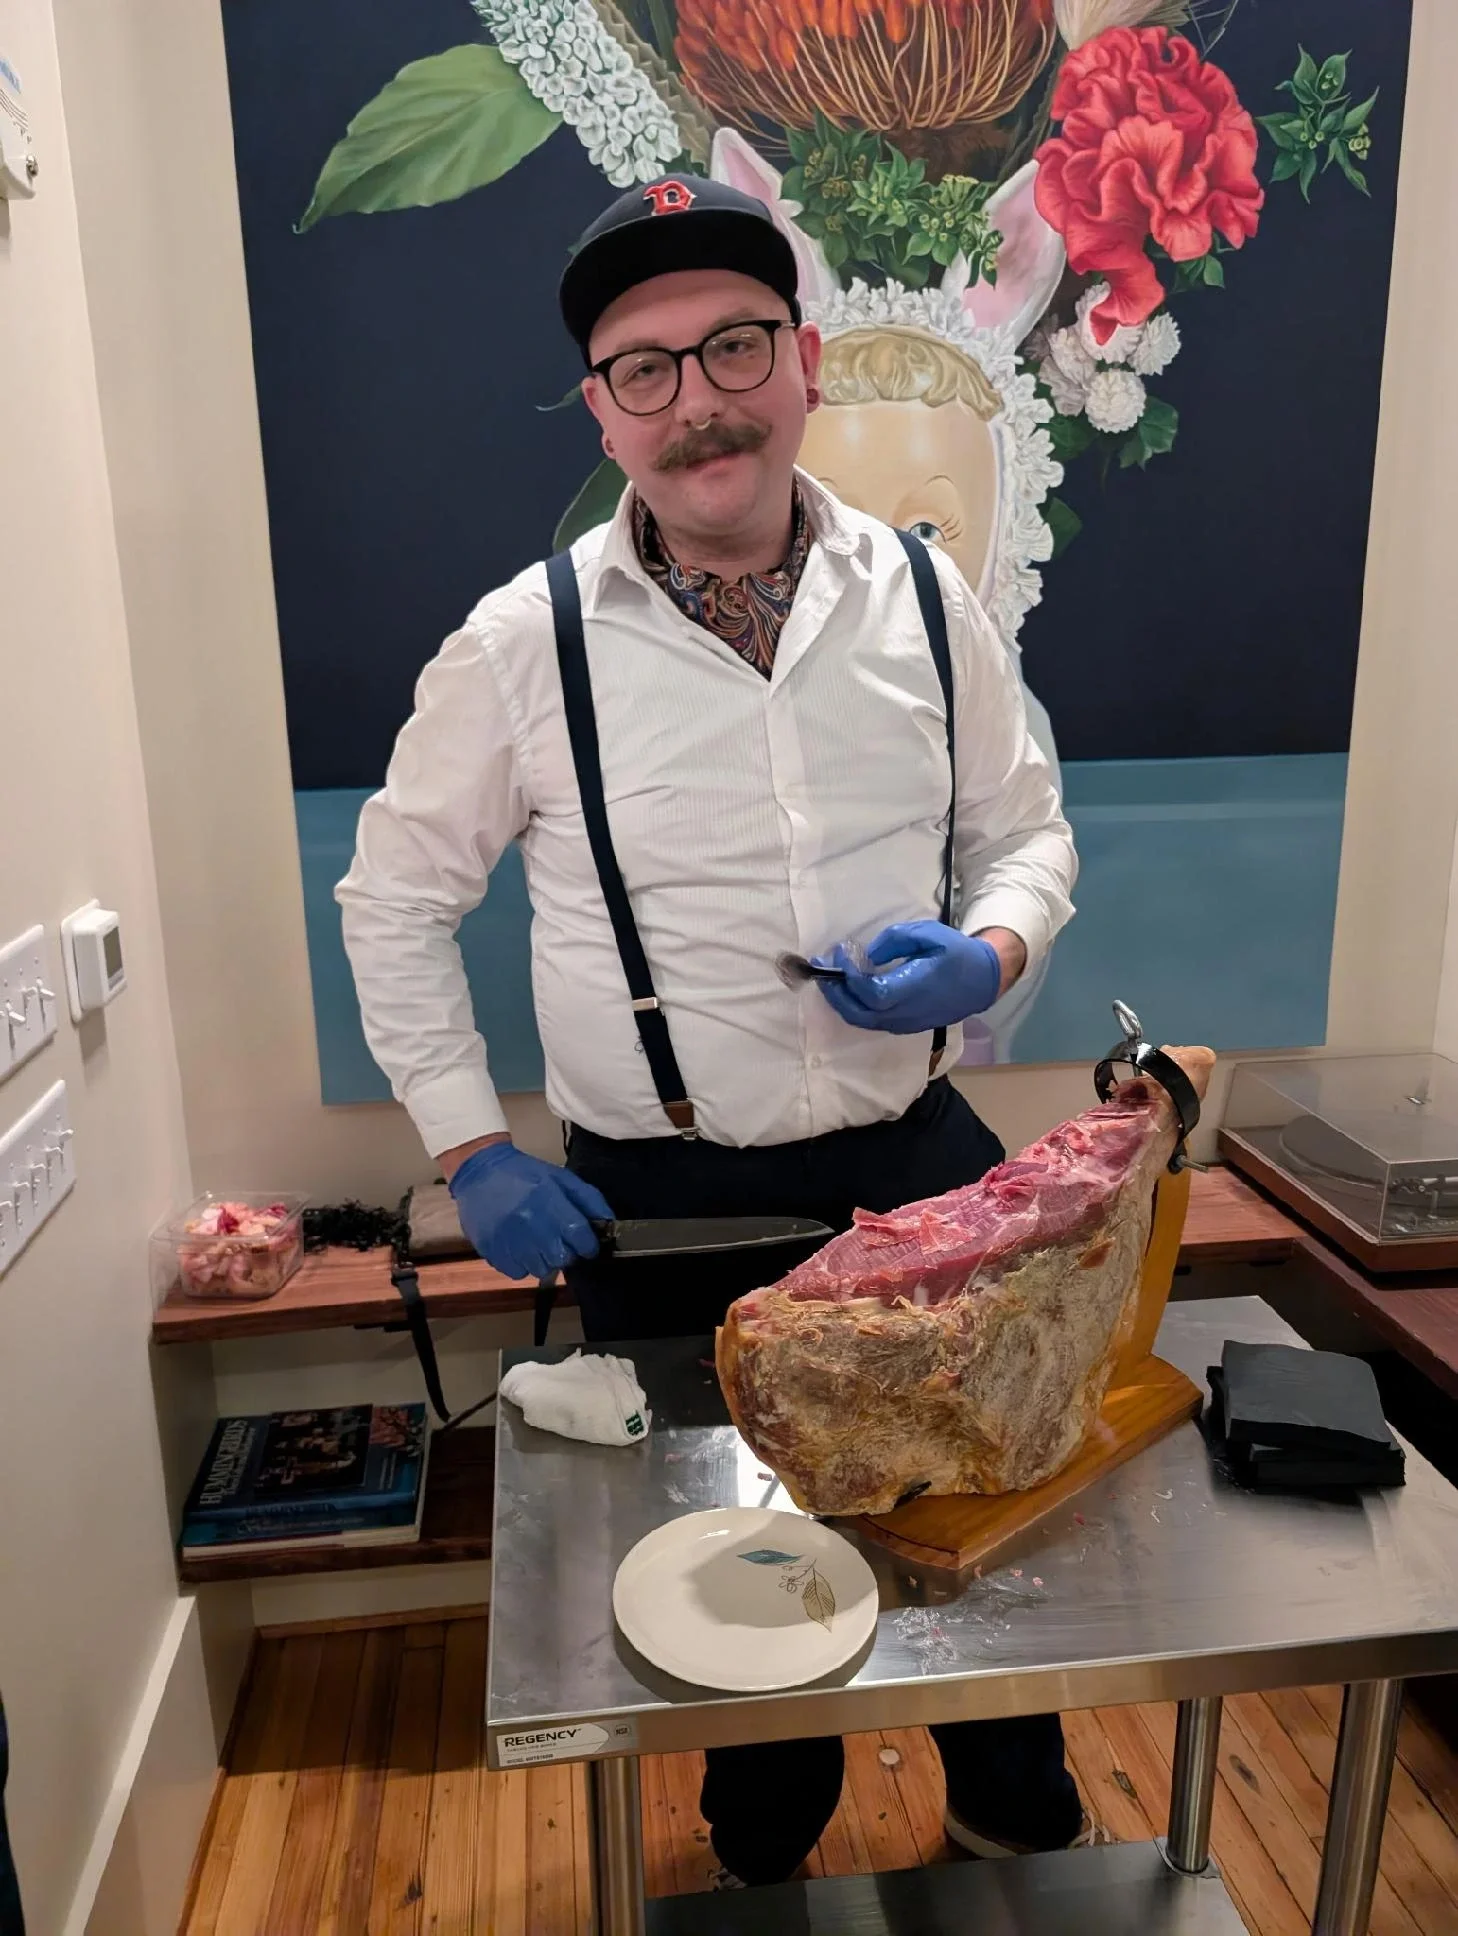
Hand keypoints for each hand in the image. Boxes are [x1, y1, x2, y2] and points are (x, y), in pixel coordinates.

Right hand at [447, 1142, 613, 1279]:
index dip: (588, 1245)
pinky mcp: (491, 1252)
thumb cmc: (525, 1173)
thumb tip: (609, 1223)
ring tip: (539, 1243)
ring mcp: (507, 1240)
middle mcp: (527, 1223)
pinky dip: (524, 1265)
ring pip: (541, 1269)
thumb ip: (588, 1199)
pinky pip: (518, 1273)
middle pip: (562, 1258)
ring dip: (545, 1260)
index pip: (579, 1235)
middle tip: (561, 1241)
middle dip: (567, 1253)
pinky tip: (521, 1248)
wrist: (479, 1173)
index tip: (587, 1245)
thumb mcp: (560, 1177)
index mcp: (547, 1200)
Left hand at [818, 921, 1004, 1034]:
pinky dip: (853, 1006)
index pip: (872, 993)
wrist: (981, 980)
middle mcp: (908, 1012)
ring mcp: (905, 1023)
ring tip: (830, 977)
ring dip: (841, 1001)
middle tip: (822, 968)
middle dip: (835, 992)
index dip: (850, 976)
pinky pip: (871, 1021)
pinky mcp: (904, 1026)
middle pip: (859, 1013)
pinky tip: (848, 988)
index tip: (840, 953)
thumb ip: (893, 941)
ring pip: (862, 1020)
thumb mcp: (927, 933)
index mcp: (916, 989)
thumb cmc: (955, 952)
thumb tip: (865, 956)